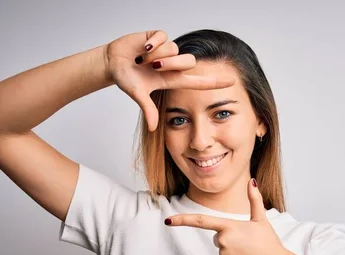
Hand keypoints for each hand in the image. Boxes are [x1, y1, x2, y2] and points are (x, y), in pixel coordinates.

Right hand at [105, 30, 236, 130]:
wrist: (112, 62)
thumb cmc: (126, 78)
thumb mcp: (138, 93)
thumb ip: (148, 109)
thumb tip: (153, 128)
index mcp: (172, 79)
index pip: (199, 82)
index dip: (215, 82)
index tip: (232, 82)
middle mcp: (173, 65)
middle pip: (189, 62)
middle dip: (170, 64)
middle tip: (152, 67)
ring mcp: (167, 50)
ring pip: (174, 49)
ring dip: (157, 54)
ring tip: (142, 59)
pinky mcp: (159, 36)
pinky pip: (163, 37)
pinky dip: (152, 43)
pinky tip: (143, 48)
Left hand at [165, 179, 289, 254]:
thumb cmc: (269, 243)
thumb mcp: (261, 219)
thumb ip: (254, 199)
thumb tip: (252, 181)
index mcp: (229, 226)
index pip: (200, 221)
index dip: (182, 221)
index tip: (167, 221)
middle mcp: (223, 241)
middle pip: (217, 235)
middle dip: (229, 237)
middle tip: (247, 242)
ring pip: (221, 248)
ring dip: (232, 249)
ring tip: (248, 253)